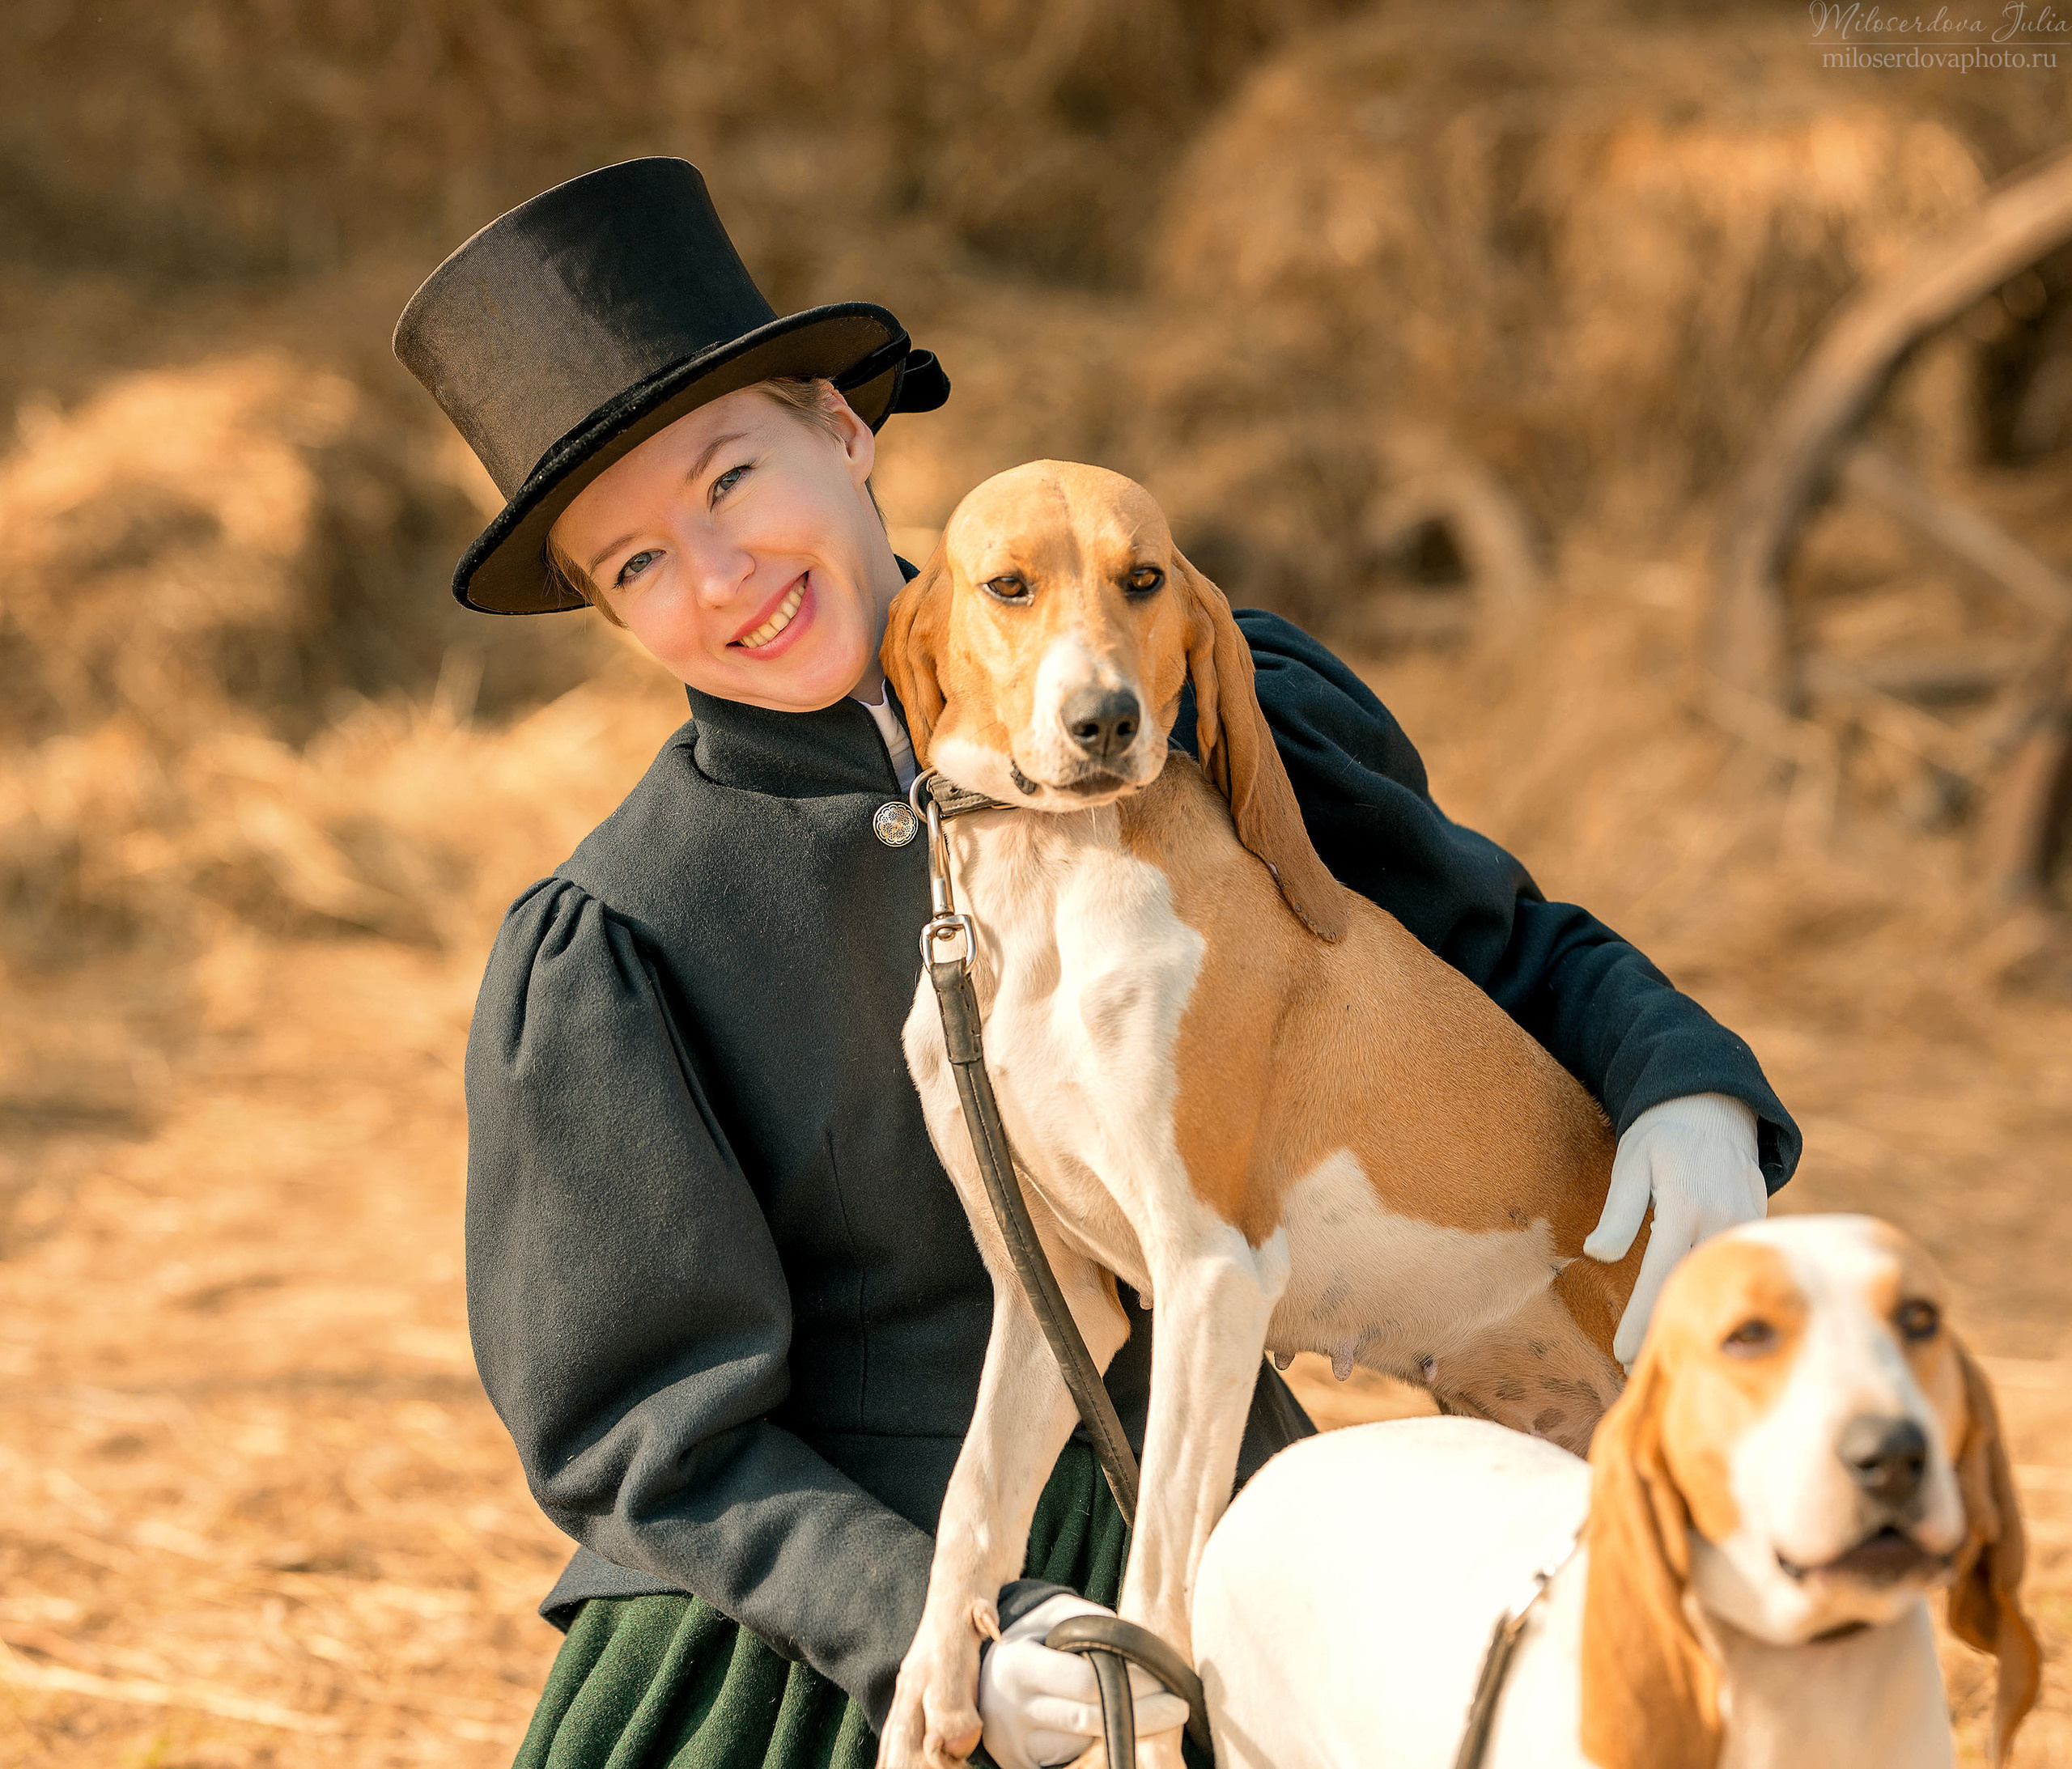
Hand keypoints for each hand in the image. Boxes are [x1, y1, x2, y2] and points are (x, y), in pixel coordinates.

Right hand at [977, 1593, 1189, 1768]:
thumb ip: (1097, 1625)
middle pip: (1090, 1720)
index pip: (1085, 1682)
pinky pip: (1071, 1759)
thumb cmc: (1032, 1632)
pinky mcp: (1021, 1764)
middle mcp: (1011, 1710)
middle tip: (1178, 1707)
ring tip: (1158, 1716)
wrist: (986, 1665)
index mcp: (1017, 1666)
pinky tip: (1124, 1731)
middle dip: (1141, 1715)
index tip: (1163, 1678)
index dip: (1130, 1682)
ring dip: (1125, 1732)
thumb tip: (1144, 1646)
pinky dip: (1100, 1746)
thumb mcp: (1057, 1613)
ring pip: (1084, 1745)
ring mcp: (1015, 1744)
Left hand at [1583, 1093, 1767, 1368]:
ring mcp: (1750, 1224)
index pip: (1661, 1273)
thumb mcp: (1632, 1161)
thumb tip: (1597, 1253)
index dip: (1643, 1318)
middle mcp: (1725, 1218)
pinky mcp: (1761, 1227)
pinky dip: (1724, 1299)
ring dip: (1702, 1323)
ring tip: (1672, 1360)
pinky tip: (1707, 1328)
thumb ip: (1619, 1210)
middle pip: (1696, 1288)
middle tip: (1639, 1372)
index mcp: (1687, 1204)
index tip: (1624, 1354)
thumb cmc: (1663, 1135)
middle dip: (1670, 1331)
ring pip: (1724, 1284)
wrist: (1714, 1106)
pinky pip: (1741, 1271)